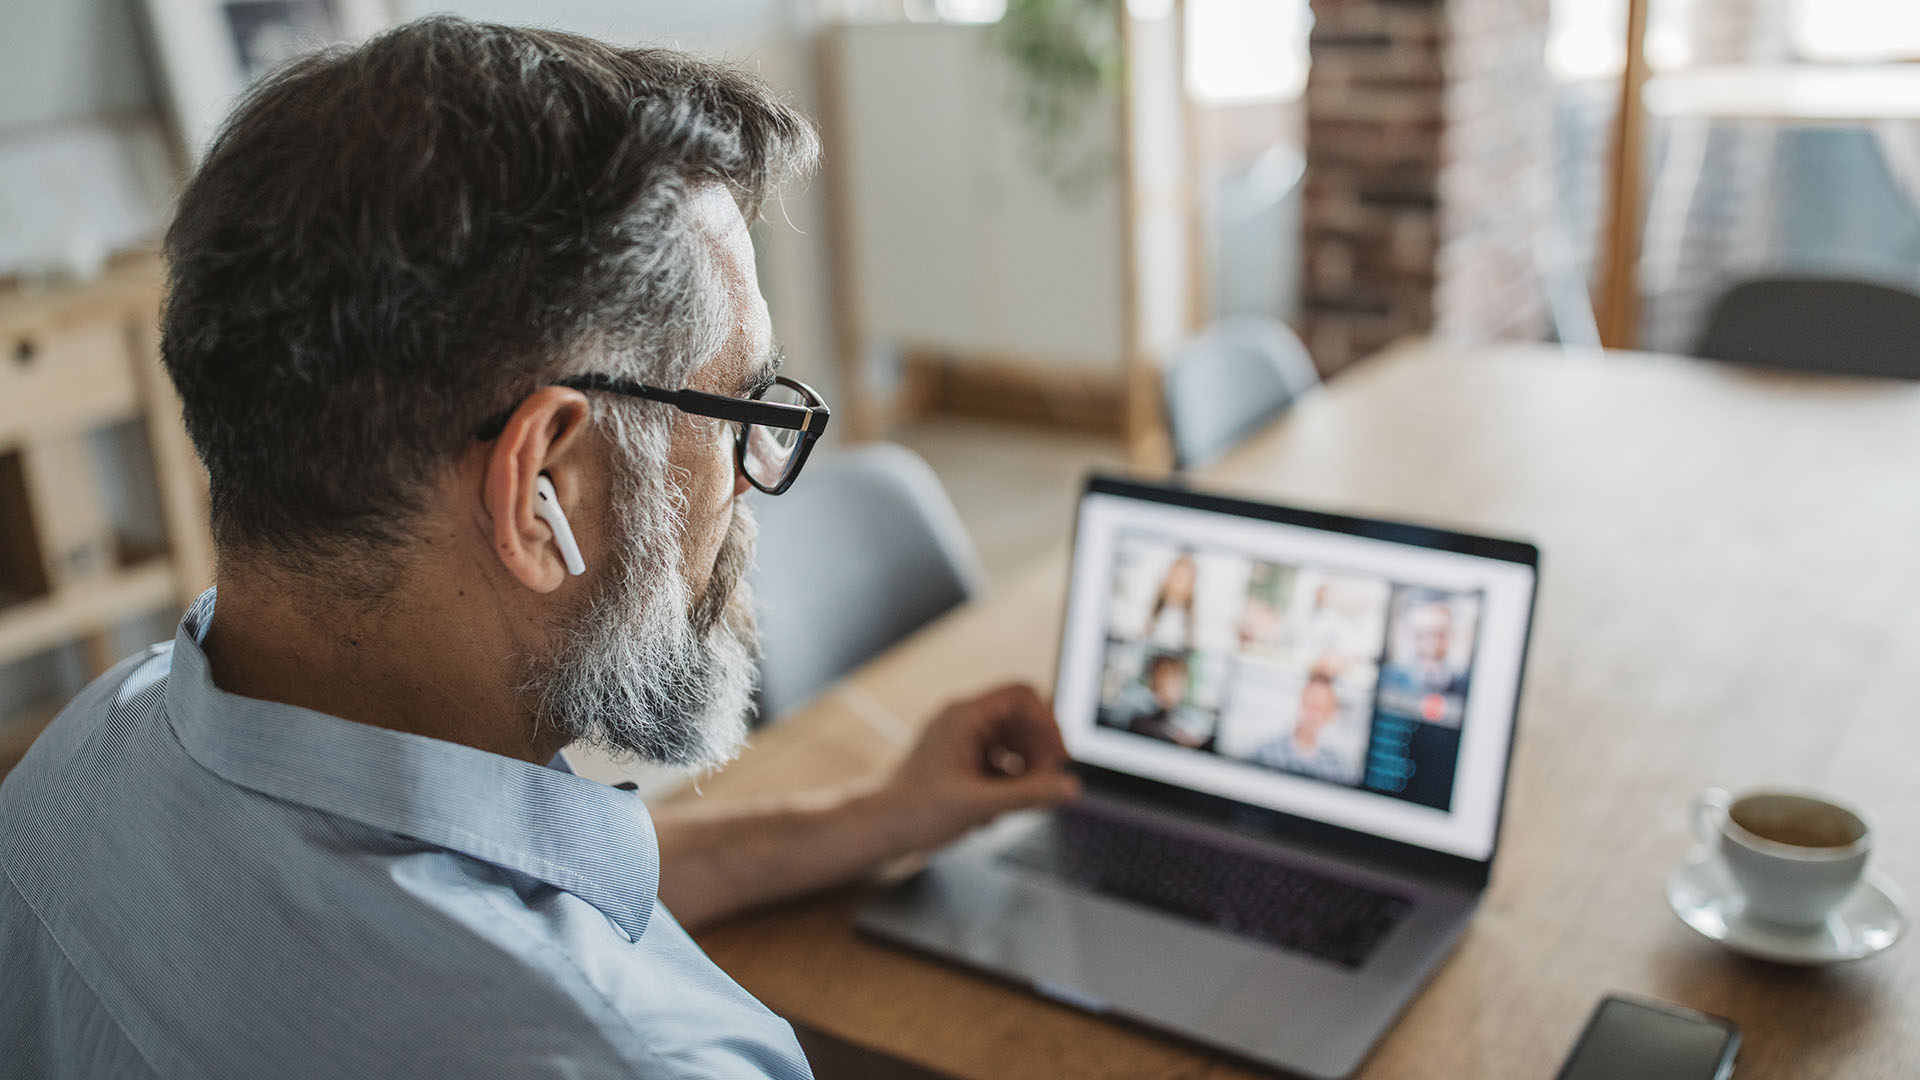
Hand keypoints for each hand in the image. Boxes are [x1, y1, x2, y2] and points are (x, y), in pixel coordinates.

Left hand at [871, 683, 1081, 852]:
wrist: (876, 829)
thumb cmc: (912, 811)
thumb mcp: (979, 805)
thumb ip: (1028, 795)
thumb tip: (1068, 788)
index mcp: (964, 717)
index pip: (1021, 696)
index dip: (1047, 723)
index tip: (1058, 757)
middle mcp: (962, 722)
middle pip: (1020, 720)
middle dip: (1038, 751)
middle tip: (1044, 783)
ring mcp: (959, 742)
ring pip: (1011, 742)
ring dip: (1024, 770)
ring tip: (1020, 800)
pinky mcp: (958, 763)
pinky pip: (997, 761)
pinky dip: (1005, 783)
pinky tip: (995, 810)